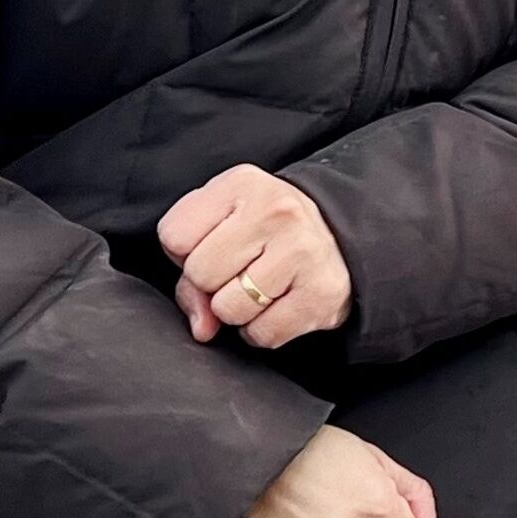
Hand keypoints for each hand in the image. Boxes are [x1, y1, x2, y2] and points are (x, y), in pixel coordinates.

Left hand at [160, 164, 353, 347]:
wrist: (343, 238)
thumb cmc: (268, 231)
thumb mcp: (222, 224)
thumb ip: (189, 267)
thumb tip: (202, 327)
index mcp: (243, 184)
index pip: (174, 236)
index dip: (185, 252)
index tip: (215, 245)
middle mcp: (277, 212)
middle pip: (200, 274)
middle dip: (212, 283)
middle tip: (242, 269)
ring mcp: (303, 252)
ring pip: (228, 309)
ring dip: (238, 310)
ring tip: (261, 287)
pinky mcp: (322, 294)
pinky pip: (263, 333)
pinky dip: (263, 330)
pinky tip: (279, 305)